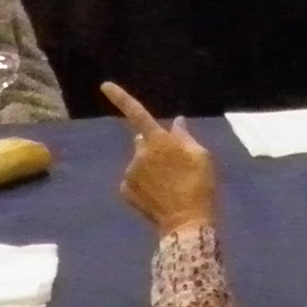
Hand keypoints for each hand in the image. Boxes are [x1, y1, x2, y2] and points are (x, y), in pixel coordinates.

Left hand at [102, 82, 216, 237]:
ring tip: (169, 184)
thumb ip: (184, 136)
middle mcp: (138, 153)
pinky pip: (134, 181)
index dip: (120, 97)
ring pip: (139, 162)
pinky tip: (158, 195)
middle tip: (174, 164)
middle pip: (143, 141)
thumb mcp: (201, 155)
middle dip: (153, 146)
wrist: (186, 221)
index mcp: (158, 140)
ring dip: (149, 166)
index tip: (105, 85)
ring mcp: (130, 173)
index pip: (137, 113)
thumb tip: (176, 122)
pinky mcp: (126, 191)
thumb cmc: (199, 184)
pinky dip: (143, 184)